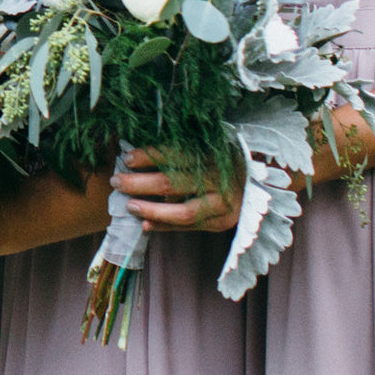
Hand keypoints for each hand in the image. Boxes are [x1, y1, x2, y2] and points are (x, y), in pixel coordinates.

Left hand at [113, 148, 238, 232]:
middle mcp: (221, 180)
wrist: (256, 184)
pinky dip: (166, 226)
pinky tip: (146, 224)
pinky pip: (190, 227)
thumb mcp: (208, 148)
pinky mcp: (223, 222)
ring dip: (152, 210)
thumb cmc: (224, 161)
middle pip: (174, 183)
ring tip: (130, 206)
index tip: (127, 158)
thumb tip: (137, 155)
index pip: (177, 155)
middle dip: (141, 184)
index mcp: (216, 154)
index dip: (150, 157)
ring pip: (183, 212)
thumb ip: (180, 151)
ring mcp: (224, 204)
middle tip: (118, 181)